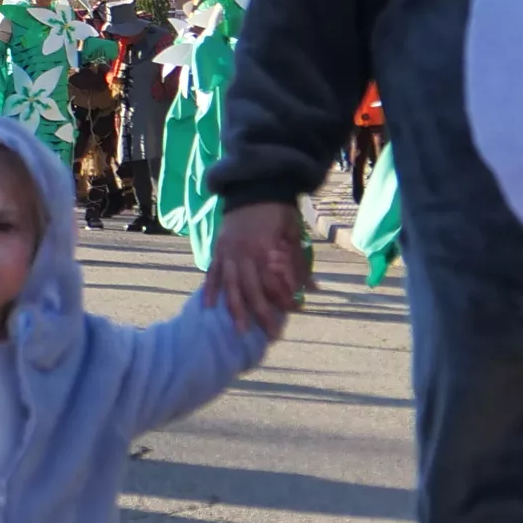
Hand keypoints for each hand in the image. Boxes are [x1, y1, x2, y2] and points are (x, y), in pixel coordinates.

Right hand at [209, 200, 307, 341]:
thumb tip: (313, 289)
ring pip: (231, 285)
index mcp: (266, 248)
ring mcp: (228, 251)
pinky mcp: (218, 249)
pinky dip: (210, 289)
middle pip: (253, 289)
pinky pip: (212, 272)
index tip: (296, 310)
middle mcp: (245, 252)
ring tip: (239, 330)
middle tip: (271, 334)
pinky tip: (209, 306)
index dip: (286, 298)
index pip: (275, 281)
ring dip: (235, 309)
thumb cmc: (278, 211)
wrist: (253, 187)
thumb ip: (299, 262)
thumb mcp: (294, 233)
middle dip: (263, 313)